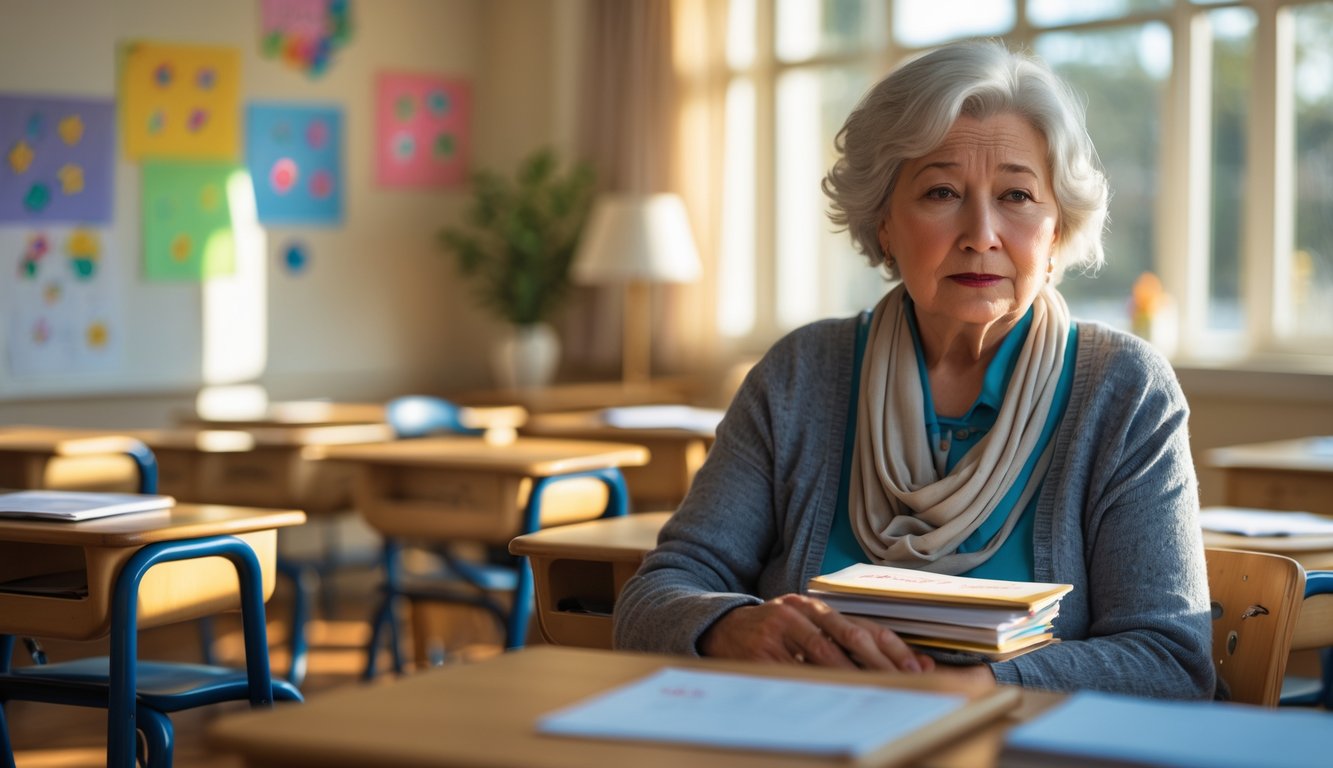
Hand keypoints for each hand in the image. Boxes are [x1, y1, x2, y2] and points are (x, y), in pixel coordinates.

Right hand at [698, 593, 936, 672]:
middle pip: (850, 637)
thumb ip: (843, 644)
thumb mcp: (804, 629)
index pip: (864, 625)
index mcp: (815, 605)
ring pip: (824, 655)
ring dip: (853, 676)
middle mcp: (799, 611)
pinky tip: (836, 699)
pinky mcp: (761, 651)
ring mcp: (779, 629)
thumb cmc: (772, 634)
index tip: (916, 669)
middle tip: (903, 684)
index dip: (893, 647)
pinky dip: (817, 686)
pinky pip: (796, 672)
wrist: (718, 630)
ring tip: (875, 693)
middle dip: (880, 664)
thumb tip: (898, 665)